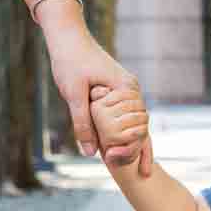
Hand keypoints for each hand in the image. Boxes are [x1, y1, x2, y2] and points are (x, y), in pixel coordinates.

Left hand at [44, 19, 151, 172]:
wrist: (67, 37)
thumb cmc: (70, 62)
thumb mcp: (74, 95)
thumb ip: (82, 124)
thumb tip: (90, 154)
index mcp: (126, 89)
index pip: (138, 126)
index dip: (132, 148)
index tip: (117, 162)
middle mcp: (132, 90)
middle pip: (142, 126)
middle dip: (141, 150)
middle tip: (143, 174)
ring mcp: (127, 90)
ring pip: (137, 122)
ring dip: (136, 143)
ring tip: (143, 169)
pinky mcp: (118, 90)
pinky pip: (127, 116)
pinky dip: (127, 132)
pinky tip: (125, 147)